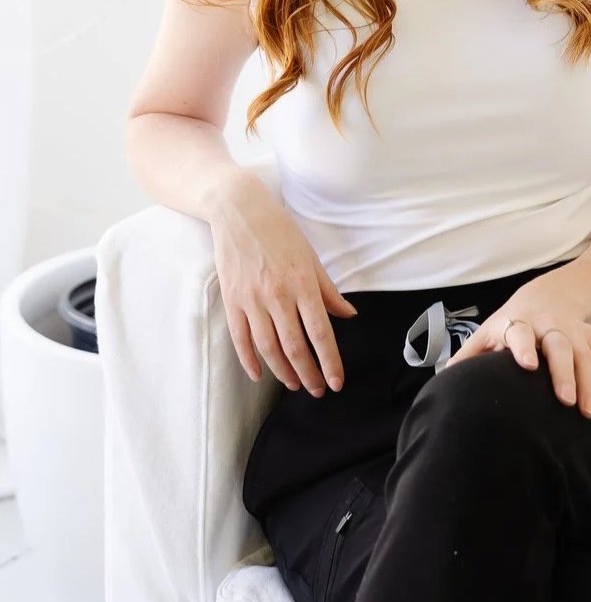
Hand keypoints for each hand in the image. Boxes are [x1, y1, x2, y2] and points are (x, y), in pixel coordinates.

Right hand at [209, 174, 357, 396]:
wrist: (239, 210)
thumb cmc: (279, 231)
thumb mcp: (311, 257)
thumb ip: (328, 291)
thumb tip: (348, 315)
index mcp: (302, 284)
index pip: (320, 333)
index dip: (329, 362)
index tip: (336, 381)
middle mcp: (277, 296)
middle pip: (294, 347)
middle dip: (309, 374)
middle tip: (318, 390)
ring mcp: (251, 300)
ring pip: (268, 348)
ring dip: (283, 372)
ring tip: (296, 385)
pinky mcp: (231, 300)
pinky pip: (241, 338)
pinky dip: (250, 360)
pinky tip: (260, 374)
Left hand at [444, 272, 590, 416]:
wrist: (546, 299)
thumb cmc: (509, 326)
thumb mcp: (487, 334)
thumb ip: (468, 357)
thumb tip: (444, 381)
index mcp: (516, 323)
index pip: (519, 332)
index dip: (523, 347)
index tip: (528, 366)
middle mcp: (547, 323)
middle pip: (559, 344)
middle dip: (563, 372)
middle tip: (566, 401)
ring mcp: (572, 329)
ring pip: (584, 353)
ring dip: (589, 383)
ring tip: (589, 413)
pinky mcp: (590, 337)